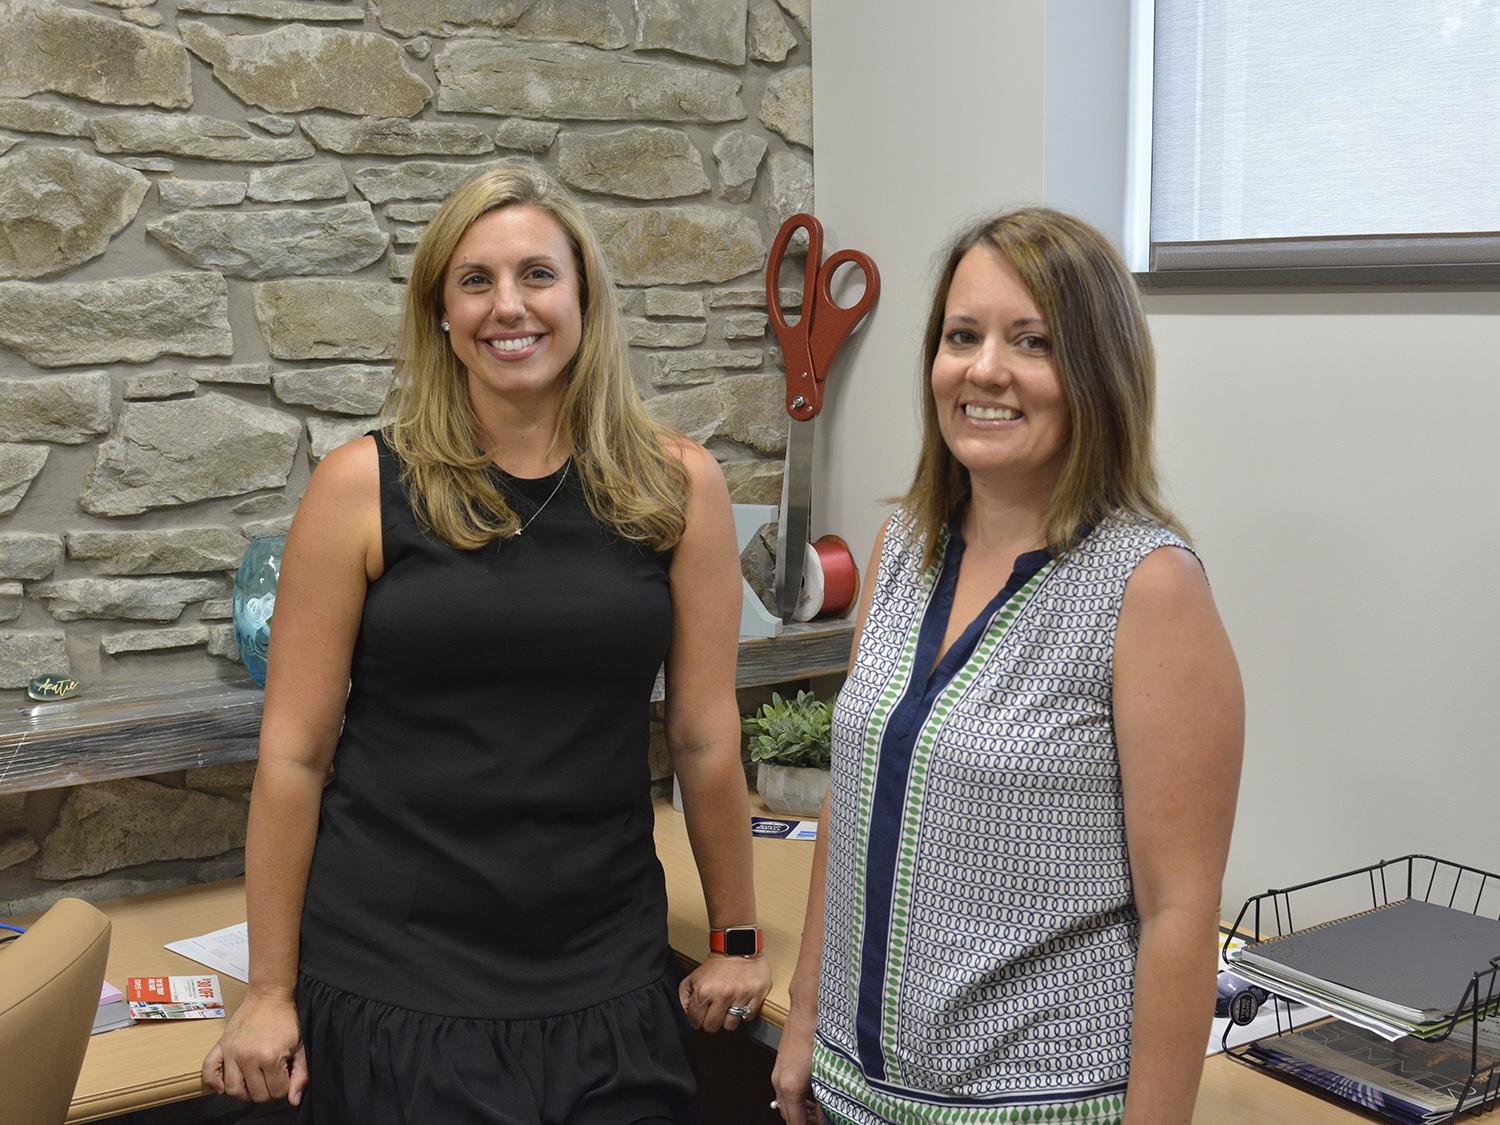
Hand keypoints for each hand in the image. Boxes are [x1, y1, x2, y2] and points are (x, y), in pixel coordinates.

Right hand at [202, 990, 308, 1104]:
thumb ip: (301, 1074)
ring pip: (233, 1090)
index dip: (284, 1087)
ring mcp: (231, 1052)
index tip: (285, 1075)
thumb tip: (294, 1101)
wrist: (270, 994)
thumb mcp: (301, 1046)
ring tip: (254, 1082)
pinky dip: (214, 1082)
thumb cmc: (287, 1019)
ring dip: (245, 1092)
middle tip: (272, 1078)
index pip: (277, 1092)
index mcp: (270, 1057)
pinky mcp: (220, 1045)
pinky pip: (208, 1070)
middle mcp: (247, 1058)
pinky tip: (224, 1086)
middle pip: (255, 1095)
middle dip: (267, 1091)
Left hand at [678, 954, 771, 1033]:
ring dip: (728, 1019)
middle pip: (712, 1027)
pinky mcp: (757, 994)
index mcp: (704, 991)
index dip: (696, 1020)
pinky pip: (749, 1017)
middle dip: (711, 1022)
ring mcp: (741, 994)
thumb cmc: (716, 965)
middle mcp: (722, 994)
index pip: (695, 1021)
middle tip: (714, 1013)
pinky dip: (745, 1013)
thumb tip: (685, 1016)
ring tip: (728, 1008)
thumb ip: (684, 997)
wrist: (738, 946)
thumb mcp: (693, 978)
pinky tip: (741, 1003)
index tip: (701, 1016)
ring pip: (731, 1026)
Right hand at [771, 1005, 821, 1123]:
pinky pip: (785, 1090)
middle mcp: (779, 1082)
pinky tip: (813, 1094)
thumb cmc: (819, 1038)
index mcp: (790, 1088)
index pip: (795, 1123)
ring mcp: (778, 1072)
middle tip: (821, 1122)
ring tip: (819, 1112)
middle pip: (787, 1115)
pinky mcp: (781, 1064)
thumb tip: (826, 1116)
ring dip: (800, 1110)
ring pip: (785, 1103)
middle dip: (803, 1121)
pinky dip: (797, 1098)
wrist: (808, 1011)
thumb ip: (826, 1101)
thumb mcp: (826, 1075)